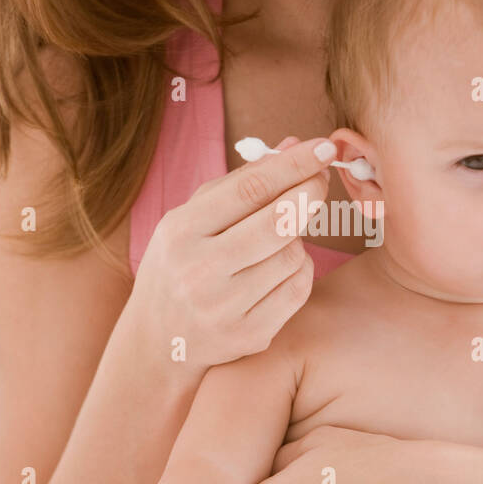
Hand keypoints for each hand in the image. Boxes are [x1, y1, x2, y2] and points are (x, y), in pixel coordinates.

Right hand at [128, 136, 335, 371]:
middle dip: (310, 193)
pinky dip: (299, 271)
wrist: (158, 338)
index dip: (294, 165)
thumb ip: (242, 182)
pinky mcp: (249, 336)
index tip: (324, 147)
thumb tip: (294, 145)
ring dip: (298, 240)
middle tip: (320, 180)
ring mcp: (224, 308)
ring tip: (279, 240)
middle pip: (278, 221)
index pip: (250, 188)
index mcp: (181, 231)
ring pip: (293, 256)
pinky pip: (298, 290)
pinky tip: (280, 269)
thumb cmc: (182, 264)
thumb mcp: (194, 218)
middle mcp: (199, 270)